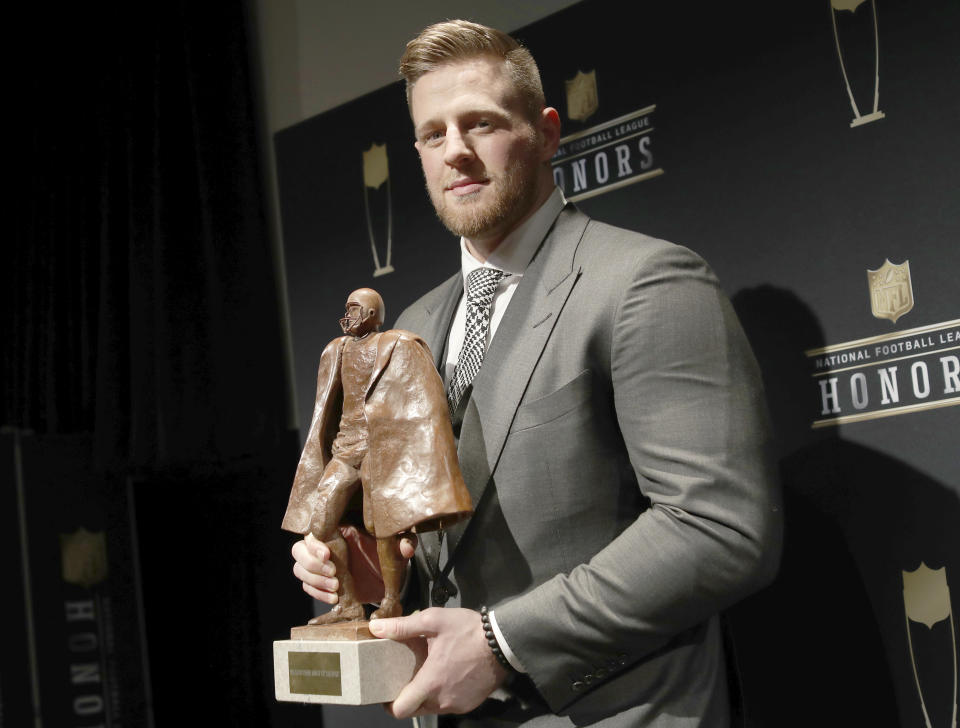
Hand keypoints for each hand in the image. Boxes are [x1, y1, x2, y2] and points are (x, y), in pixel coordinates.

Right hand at [291, 527, 415, 604]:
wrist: (386, 580)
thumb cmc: (388, 557)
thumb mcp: (398, 549)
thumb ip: (404, 543)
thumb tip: (407, 547)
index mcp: (339, 530)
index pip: (314, 531)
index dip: (315, 544)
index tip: (328, 555)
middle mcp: (324, 545)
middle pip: (298, 550)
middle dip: (313, 565)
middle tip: (334, 574)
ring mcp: (320, 564)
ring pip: (299, 569)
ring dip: (314, 581)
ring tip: (336, 589)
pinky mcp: (320, 582)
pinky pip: (307, 586)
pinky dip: (317, 593)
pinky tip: (334, 598)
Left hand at [369, 607, 508, 717]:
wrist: (504, 641)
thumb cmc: (468, 631)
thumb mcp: (433, 621)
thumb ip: (403, 627)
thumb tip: (376, 628)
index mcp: (431, 683)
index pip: (401, 709)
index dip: (389, 705)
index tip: (386, 693)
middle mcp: (443, 700)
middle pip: (416, 709)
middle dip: (408, 698)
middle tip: (405, 679)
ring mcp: (458, 704)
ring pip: (433, 707)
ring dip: (427, 695)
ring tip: (427, 673)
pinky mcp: (471, 703)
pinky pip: (450, 704)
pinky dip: (444, 694)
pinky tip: (447, 675)